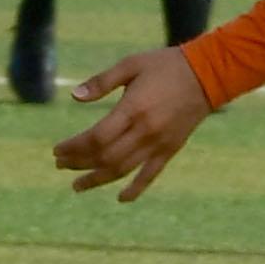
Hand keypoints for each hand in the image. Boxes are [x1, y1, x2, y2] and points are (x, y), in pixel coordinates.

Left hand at [53, 46, 213, 201]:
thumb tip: (74, 97)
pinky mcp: (170, 149)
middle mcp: (145, 131)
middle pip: (105, 157)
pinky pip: (150, 175)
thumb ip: (102, 82)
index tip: (57, 150)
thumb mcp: (131, 65)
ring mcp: (158, 143)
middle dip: (79, 164)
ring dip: (97, 180)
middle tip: (60, 165)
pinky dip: (135, 189)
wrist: (207, 74)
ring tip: (77, 186)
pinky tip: (121, 198)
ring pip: (123, 170)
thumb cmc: (165, 65)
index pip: (96, 138)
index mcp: (133, 109)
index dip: (74, 147)